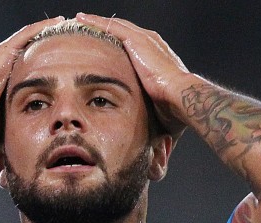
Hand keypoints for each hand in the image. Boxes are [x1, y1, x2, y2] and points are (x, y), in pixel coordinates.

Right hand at [0, 16, 65, 145]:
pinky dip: (44, 27)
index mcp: (3, 77)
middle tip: (70, 37)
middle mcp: (2, 62)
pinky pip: (28, 34)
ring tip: (68, 24)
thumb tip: (27, 143)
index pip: (29, 63)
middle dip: (50, 41)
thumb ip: (18, 124)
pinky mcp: (4, 52)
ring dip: (50, 29)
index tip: (62, 59)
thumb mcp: (6, 122)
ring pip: (31, 36)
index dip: (45, 59)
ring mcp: (2, 55)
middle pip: (31, 46)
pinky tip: (59, 22)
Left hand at [75, 13, 190, 139]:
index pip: (131, 50)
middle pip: (121, 34)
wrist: (182, 99)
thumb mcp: (160, 119)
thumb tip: (156, 164)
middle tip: (84, 29)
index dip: (115, 49)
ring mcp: (144, 41)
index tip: (101, 51)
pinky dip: (96, 22)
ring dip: (96, 23)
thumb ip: (153, 131)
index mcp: (155, 61)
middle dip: (103, 31)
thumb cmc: (175, 112)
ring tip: (78, 20)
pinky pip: (111, 27)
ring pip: (114, 27)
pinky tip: (81, 19)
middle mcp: (151, 46)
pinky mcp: (137, 41)